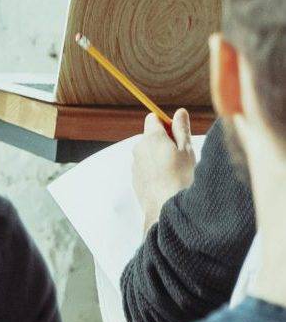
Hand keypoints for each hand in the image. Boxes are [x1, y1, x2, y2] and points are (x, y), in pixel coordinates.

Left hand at [132, 108, 194, 229]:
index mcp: (151, 138)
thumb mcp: (186, 150)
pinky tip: (168, 181)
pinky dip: (156, 170)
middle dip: (165, 141)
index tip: (179, 134)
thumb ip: (181, 129)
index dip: (167, 123)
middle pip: (151, 136)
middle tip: (182, 156)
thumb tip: (180, 112)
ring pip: (148, 153)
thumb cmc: (182, 178)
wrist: (167, 210)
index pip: (153, 119)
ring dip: (160, 157)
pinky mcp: (135, 178)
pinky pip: (146, 168)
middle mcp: (138, 148)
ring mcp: (135, 164)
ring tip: (177, 172)